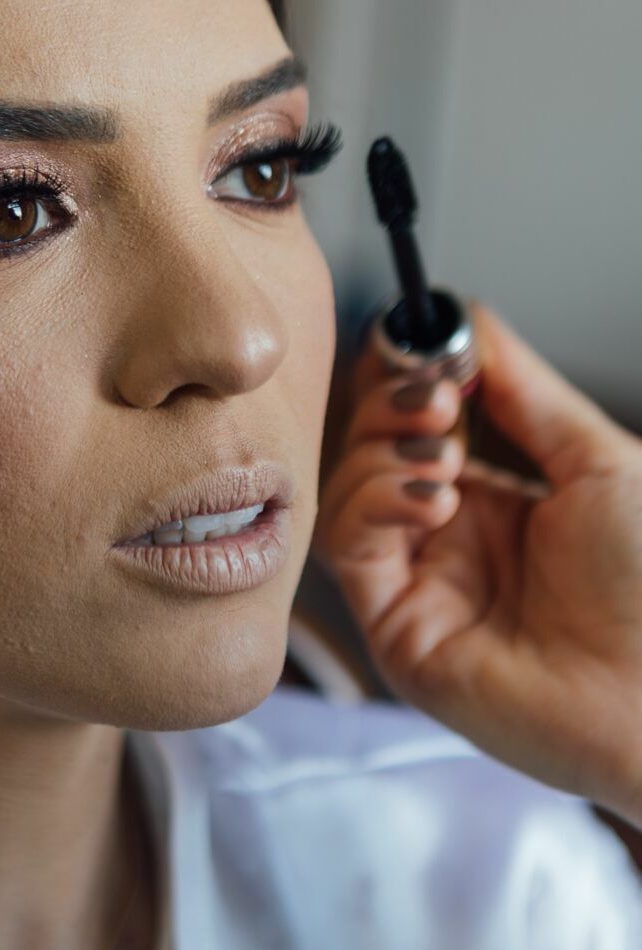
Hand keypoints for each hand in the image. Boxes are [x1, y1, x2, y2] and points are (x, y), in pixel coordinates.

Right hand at [313, 303, 641, 826]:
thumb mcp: (599, 461)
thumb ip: (526, 390)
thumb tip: (470, 321)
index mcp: (499, 502)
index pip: (420, 424)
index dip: (412, 379)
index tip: (428, 348)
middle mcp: (451, 541)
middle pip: (373, 449)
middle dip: (391, 405)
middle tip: (434, 395)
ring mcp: (420, 584)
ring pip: (349, 491)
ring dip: (382, 451)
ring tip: (442, 452)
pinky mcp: (397, 628)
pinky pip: (350, 548)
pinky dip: (375, 502)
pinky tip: (433, 499)